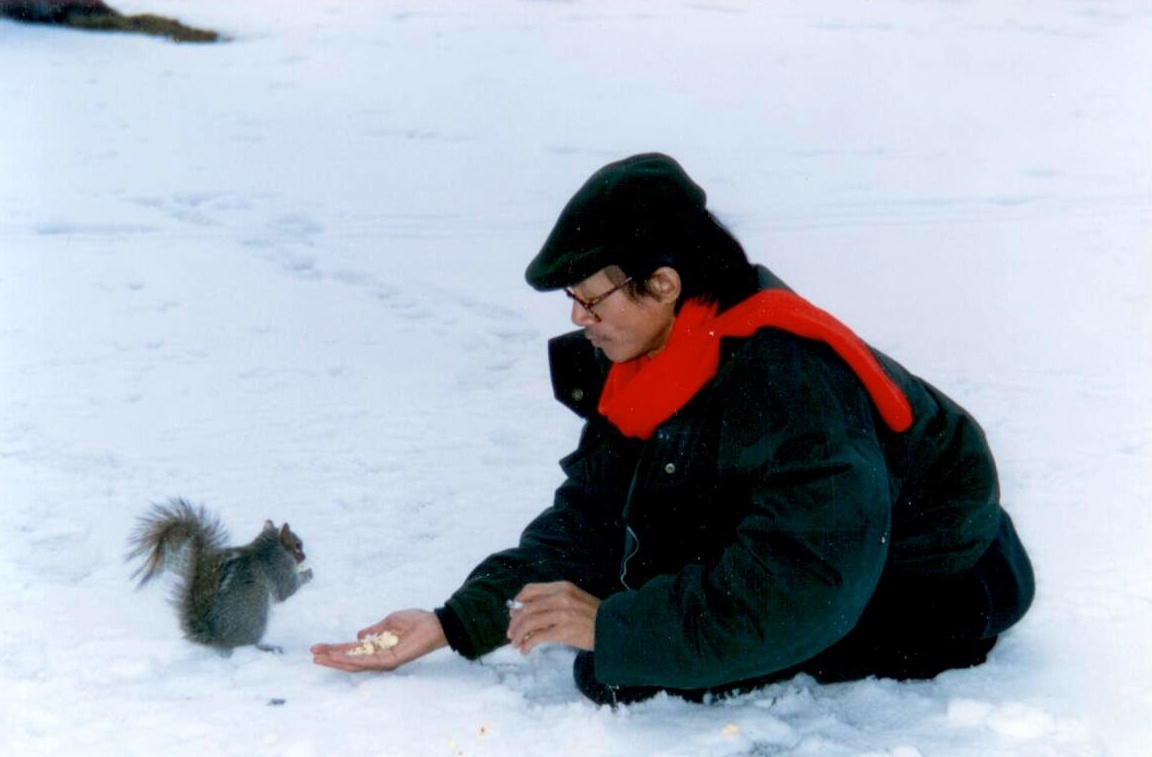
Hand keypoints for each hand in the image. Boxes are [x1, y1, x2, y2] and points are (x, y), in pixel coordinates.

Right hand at [311, 609, 446, 672]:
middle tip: (313, 654)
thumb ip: (374, 630)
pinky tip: (340, 657)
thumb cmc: (415, 621)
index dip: (335, 649)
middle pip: (350, 659)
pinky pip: (368, 661)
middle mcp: (378, 655)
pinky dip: (353, 660)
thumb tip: (359, 635)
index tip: (318, 648)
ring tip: (320, 658)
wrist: (433, 623)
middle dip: (331, 657)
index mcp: (377, 646)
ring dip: (337, 660)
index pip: (352, 650)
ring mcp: (383, 660)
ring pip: (355, 663)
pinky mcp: (390, 660)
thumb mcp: (389, 622)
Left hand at [506, 581, 599, 654]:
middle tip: (510, 634)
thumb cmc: (593, 615)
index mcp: (561, 587)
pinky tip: (525, 650)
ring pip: (529, 622)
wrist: (613, 628)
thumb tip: (526, 611)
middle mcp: (560, 597)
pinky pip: (538, 637)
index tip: (513, 614)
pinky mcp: (564, 631)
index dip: (517, 602)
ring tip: (516, 644)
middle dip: (514, 623)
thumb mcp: (574, 599)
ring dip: (518, 634)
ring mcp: (562, 614)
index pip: (530, 590)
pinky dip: (527, 644)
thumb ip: (553, 601)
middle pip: (526, 608)